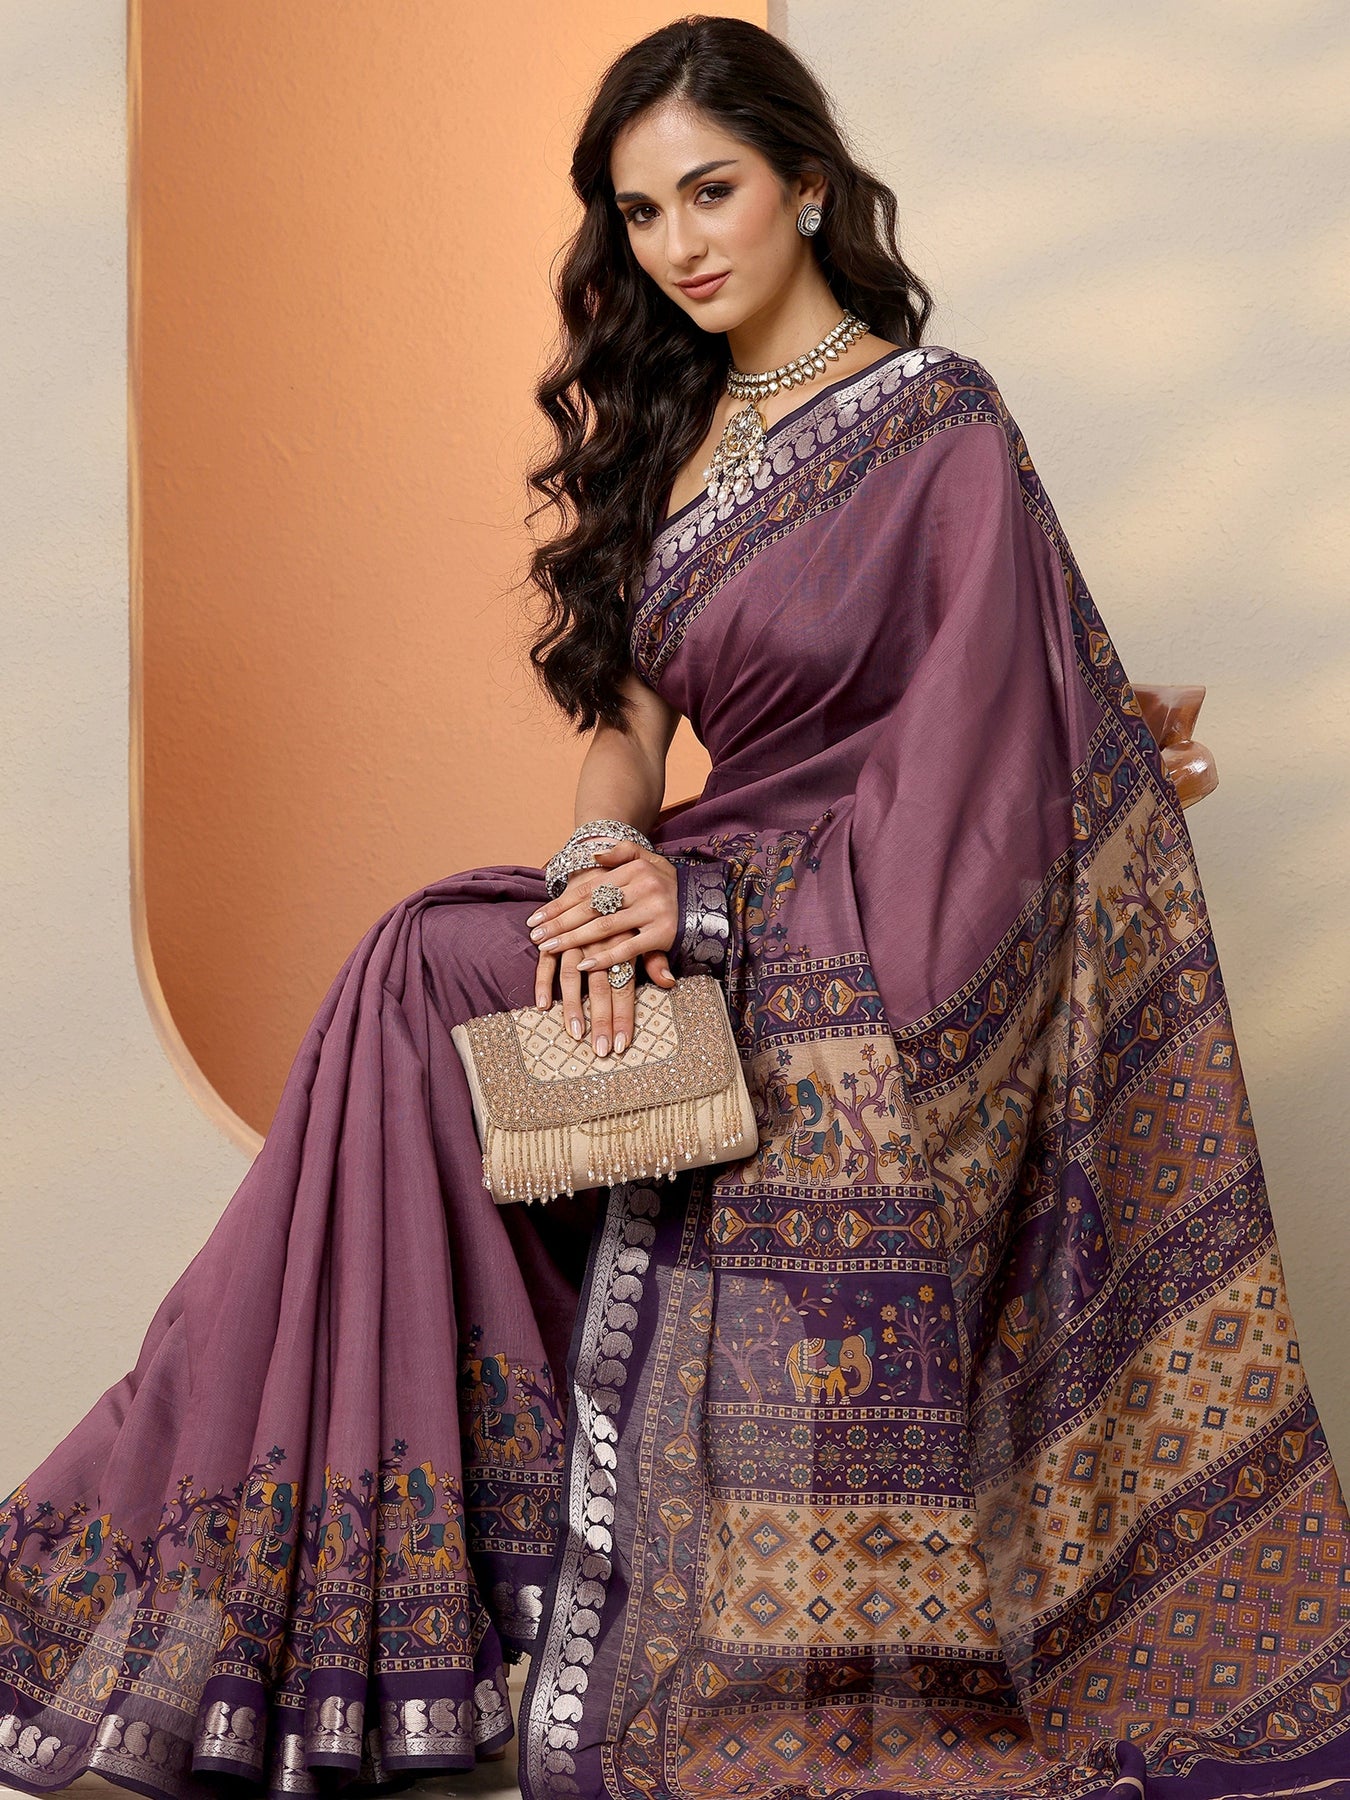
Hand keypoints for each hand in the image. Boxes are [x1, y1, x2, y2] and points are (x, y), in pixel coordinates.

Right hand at [526, 840, 678, 1056]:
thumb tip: (668, 983)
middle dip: (602, 1021)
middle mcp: (603, 939)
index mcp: (628, 938)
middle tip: (601, 1051)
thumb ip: (655, 957)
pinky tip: (542, 1005)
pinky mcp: (556, 934)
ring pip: (572, 974)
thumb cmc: (631, 902)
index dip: (625, 1015)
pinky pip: (547, 959)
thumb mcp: (648, 926)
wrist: (604, 861)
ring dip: (572, 1006)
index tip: (623, 1044)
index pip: (627, 985)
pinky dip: (543, 981)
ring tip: (573, 1035)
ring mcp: (577, 936)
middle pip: (602, 986)